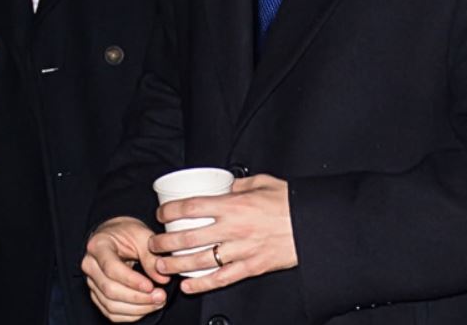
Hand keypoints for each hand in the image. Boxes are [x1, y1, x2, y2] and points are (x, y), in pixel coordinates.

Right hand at [82, 216, 169, 321]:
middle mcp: (90, 265)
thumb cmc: (127, 232)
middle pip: (109, 290)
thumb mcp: (141, 234)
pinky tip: (147, 308)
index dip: (131, 280)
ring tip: (158, 302)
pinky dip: (131, 315)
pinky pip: (111, 312)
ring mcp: (92, 282)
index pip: (111, 268)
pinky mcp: (97, 295)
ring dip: (137, 309)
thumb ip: (151, 255)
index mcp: (98, 245)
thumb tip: (162, 279)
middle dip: (137, 298)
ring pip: (110, 305)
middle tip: (160, 296)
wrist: (115, 235)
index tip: (151, 285)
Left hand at [149, 174, 297, 293]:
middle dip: (166, 242)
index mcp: (233, 205)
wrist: (312, 225)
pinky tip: (188, 285)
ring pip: (200, 261)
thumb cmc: (289, 202)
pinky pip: (221, 279)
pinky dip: (202, 284)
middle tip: (154, 243)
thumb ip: (238, 185)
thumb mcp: (262, 182)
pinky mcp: (250, 267)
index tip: (161, 212)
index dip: (171, 210)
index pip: (191, 207)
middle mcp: (233, 229)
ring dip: (176, 264)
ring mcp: (240, 250)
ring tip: (162, 265)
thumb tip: (224, 185)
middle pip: (189, 237)